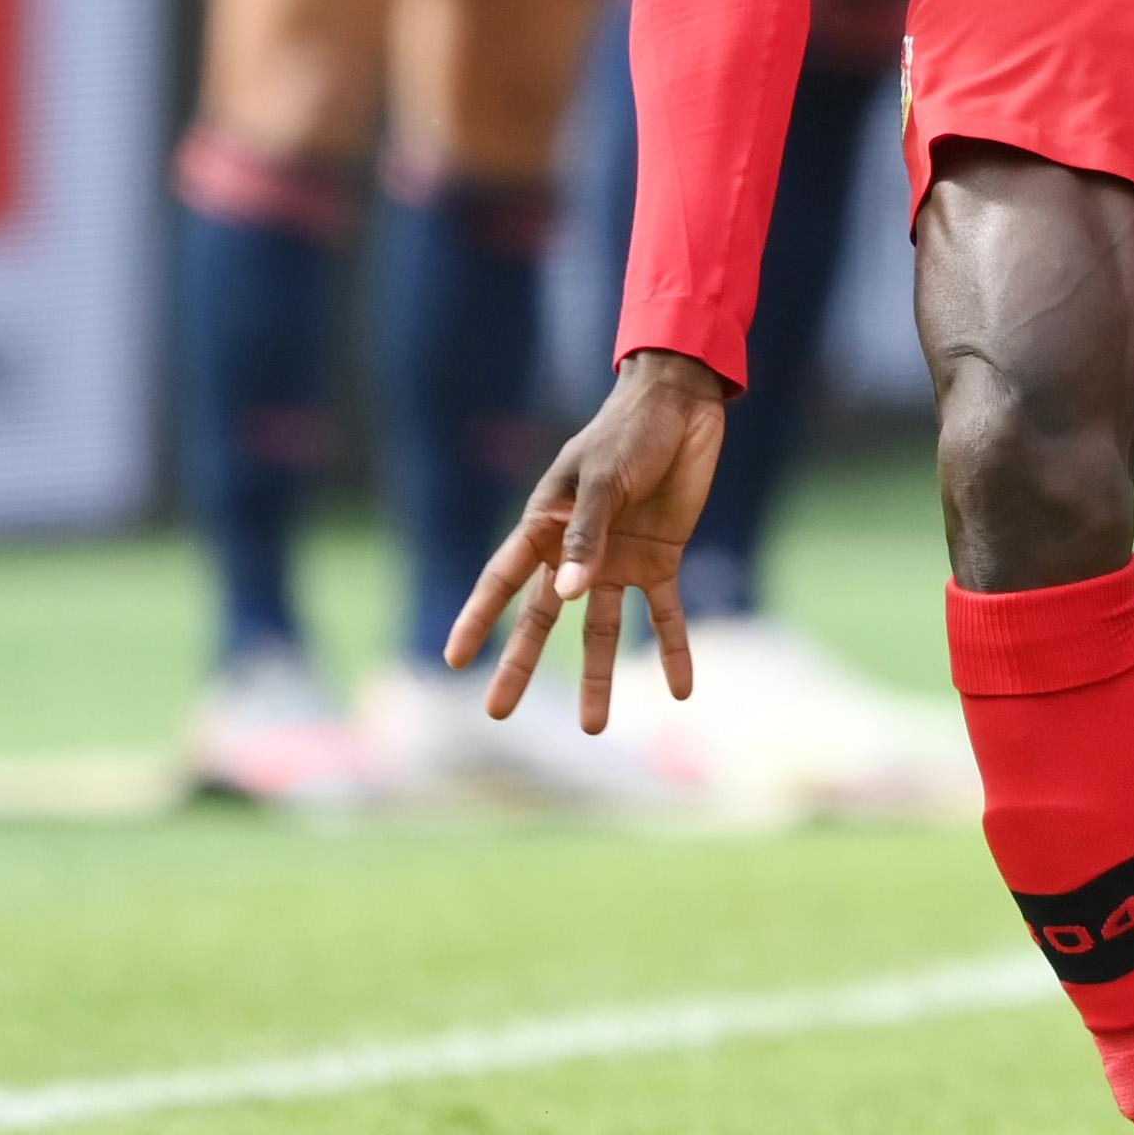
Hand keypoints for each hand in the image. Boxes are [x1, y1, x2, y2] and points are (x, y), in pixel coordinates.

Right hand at [443, 348, 729, 733]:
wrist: (681, 407)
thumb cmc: (627, 434)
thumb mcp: (602, 481)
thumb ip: (585, 536)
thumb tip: (566, 594)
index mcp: (545, 528)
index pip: (502, 581)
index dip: (477, 620)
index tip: (452, 659)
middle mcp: (575, 553)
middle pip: (542, 619)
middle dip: (520, 665)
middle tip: (496, 714)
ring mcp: (616, 560)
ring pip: (601, 630)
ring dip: (600, 676)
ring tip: (594, 727)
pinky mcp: (661, 560)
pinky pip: (664, 613)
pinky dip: (673, 649)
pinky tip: (681, 690)